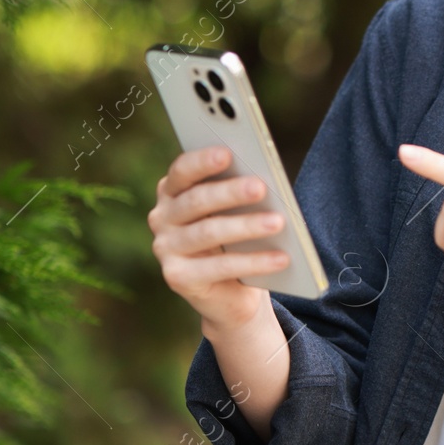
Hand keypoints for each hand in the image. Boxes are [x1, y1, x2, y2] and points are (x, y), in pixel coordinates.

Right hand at [147, 147, 289, 332]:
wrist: (231, 290)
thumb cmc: (236, 237)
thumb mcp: (235, 211)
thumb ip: (239, 193)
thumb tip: (262, 181)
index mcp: (173, 190)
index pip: (182, 170)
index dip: (203, 161)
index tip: (227, 153)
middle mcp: (162, 216)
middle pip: (196, 200)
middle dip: (230, 192)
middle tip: (261, 187)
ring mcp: (166, 248)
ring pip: (208, 232)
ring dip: (246, 226)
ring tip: (278, 222)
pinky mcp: (177, 277)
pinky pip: (219, 267)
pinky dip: (254, 262)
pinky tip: (281, 258)